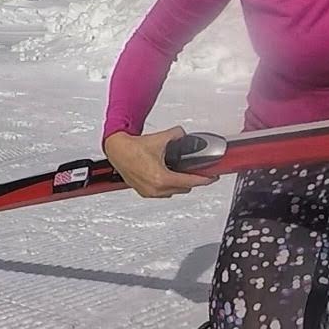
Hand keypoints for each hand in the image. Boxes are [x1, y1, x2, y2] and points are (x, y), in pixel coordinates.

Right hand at [103, 125, 219, 197]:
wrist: (117, 150)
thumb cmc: (133, 148)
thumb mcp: (160, 139)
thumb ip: (177, 135)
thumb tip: (184, 134)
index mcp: (162, 178)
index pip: (190, 181)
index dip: (204, 179)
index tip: (212, 177)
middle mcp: (156, 188)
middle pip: (184, 188)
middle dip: (192, 180)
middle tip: (198, 172)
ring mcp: (149, 192)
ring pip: (174, 191)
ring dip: (180, 184)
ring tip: (183, 174)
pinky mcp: (144, 192)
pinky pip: (163, 193)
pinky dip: (168, 186)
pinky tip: (169, 177)